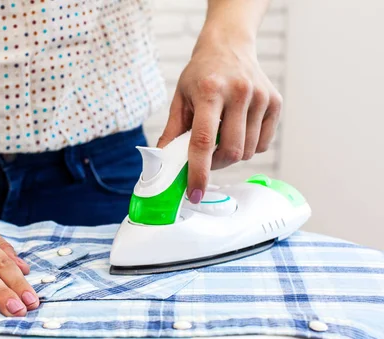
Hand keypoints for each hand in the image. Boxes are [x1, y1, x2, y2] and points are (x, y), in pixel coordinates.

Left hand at [157, 32, 281, 203]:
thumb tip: (162, 163)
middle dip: (216, 165)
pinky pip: (262, 144)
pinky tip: (238, 128)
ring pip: (247, 151)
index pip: (203, 141)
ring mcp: (260, 97)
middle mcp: (239, 92)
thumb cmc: (200, 75)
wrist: (228, 47)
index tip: (194, 193)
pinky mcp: (275, 102)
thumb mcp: (180, 98)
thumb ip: (172, 132)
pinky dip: (249, 146)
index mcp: (210, 91)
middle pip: (231, 151)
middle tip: (206, 159)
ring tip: (221, 137)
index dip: (198, 172)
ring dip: (232, 155)